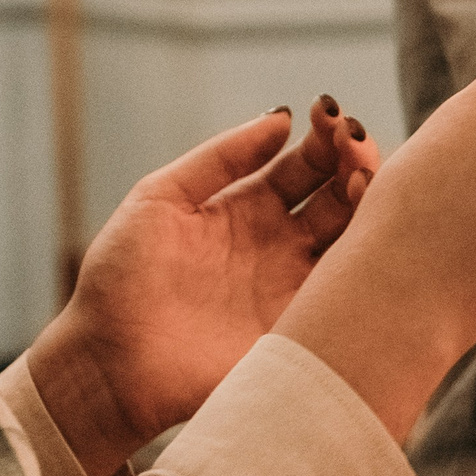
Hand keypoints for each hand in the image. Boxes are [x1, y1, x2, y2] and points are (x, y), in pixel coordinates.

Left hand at [25, 97, 383, 475]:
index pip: (307, 164)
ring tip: (360, 175)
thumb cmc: (120, 280)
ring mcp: (295, 287)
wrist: (106, 361)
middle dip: (357, 161)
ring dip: (369, 202)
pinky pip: (347, 295)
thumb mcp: (160, 198)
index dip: (325, 137)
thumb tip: (281, 118)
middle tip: (352, 143)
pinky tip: (370, 233)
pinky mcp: (301, 329)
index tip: (329, 114)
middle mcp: (283, 245)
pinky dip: (368, 263)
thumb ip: (220, 157)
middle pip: (342, 195)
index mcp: (251, 208)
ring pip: (355, 238)